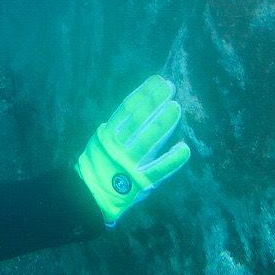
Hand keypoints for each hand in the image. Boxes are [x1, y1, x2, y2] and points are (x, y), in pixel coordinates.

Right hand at [75, 75, 189, 226]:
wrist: (90, 195)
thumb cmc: (102, 161)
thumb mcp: (104, 139)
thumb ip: (122, 126)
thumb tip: (144, 102)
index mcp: (108, 134)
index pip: (127, 109)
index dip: (143, 93)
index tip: (157, 80)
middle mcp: (117, 147)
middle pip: (137, 121)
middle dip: (154, 102)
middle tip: (170, 87)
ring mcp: (129, 164)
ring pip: (146, 141)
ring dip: (162, 123)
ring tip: (176, 107)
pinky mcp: (141, 182)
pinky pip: (158, 170)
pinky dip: (172, 160)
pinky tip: (184, 148)